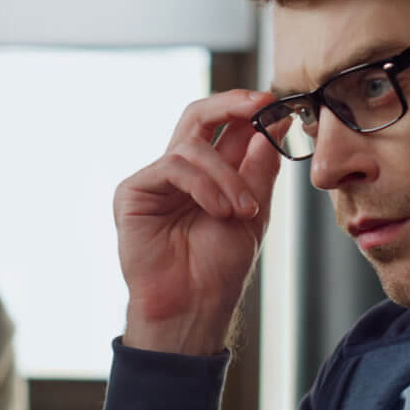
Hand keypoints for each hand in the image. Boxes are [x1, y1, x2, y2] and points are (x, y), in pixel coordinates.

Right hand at [114, 91, 283, 354]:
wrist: (194, 305)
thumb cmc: (219, 269)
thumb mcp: (254, 213)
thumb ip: (259, 168)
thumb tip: (270, 125)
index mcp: (210, 176)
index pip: (226, 129)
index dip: (249, 111)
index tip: (275, 104)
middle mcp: (181, 172)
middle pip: (198, 116)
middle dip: (231, 105)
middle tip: (259, 104)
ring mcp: (156, 180)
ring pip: (193, 147)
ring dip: (226, 176)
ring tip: (242, 211)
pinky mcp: (134, 191)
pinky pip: (173, 166)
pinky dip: (203, 185)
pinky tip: (219, 211)